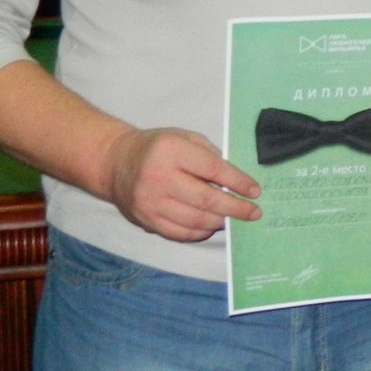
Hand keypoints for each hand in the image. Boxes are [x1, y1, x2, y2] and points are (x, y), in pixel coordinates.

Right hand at [107, 127, 258, 241]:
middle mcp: (158, 178)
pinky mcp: (146, 221)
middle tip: (254, 212)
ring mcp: (150, 203)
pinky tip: (212, 225)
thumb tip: (235, 180)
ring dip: (220, 221)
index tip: (255, 191)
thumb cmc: (157, 148)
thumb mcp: (184, 137)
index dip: (238, 182)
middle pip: (206, 200)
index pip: (213, 169)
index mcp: (171, 151)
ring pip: (194, 220)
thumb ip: (209, 155)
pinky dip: (200, 232)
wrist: (115, 163)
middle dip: (235, 208)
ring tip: (235, 218)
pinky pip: (179, 233)